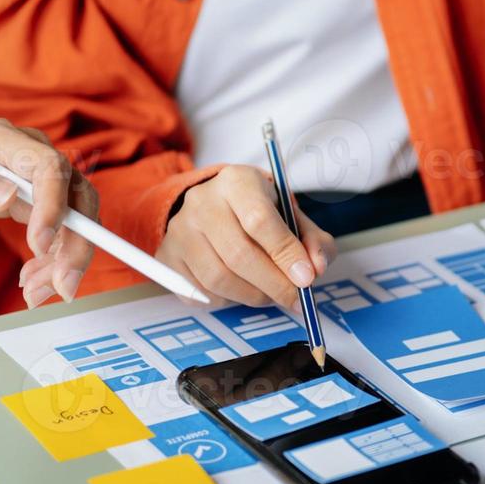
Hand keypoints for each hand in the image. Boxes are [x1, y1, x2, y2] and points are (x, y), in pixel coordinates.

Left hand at [0, 97, 97, 304]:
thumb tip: (7, 197)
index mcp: (3, 139)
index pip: (48, 167)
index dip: (53, 206)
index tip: (39, 246)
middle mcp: (26, 154)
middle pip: (75, 195)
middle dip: (76, 243)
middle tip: (62, 287)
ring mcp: (29, 178)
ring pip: (72, 217)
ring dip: (64, 259)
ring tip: (35, 293)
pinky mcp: (26, 198)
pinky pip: (56, 229)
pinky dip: (50, 259)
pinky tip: (30, 279)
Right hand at [158, 166, 335, 310]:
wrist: (214, 206)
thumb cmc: (258, 211)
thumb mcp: (290, 215)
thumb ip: (312, 240)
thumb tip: (316, 269)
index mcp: (236, 182)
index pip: (260, 220)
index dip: (285, 254)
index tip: (307, 279)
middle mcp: (201, 203)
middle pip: (238, 255)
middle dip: (274, 284)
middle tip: (295, 299)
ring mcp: (180, 231)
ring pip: (219, 279)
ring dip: (253, 296)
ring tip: (270, 293)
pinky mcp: (168, 258)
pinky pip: (203, 293)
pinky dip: (230, 301)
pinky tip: (243, 289)